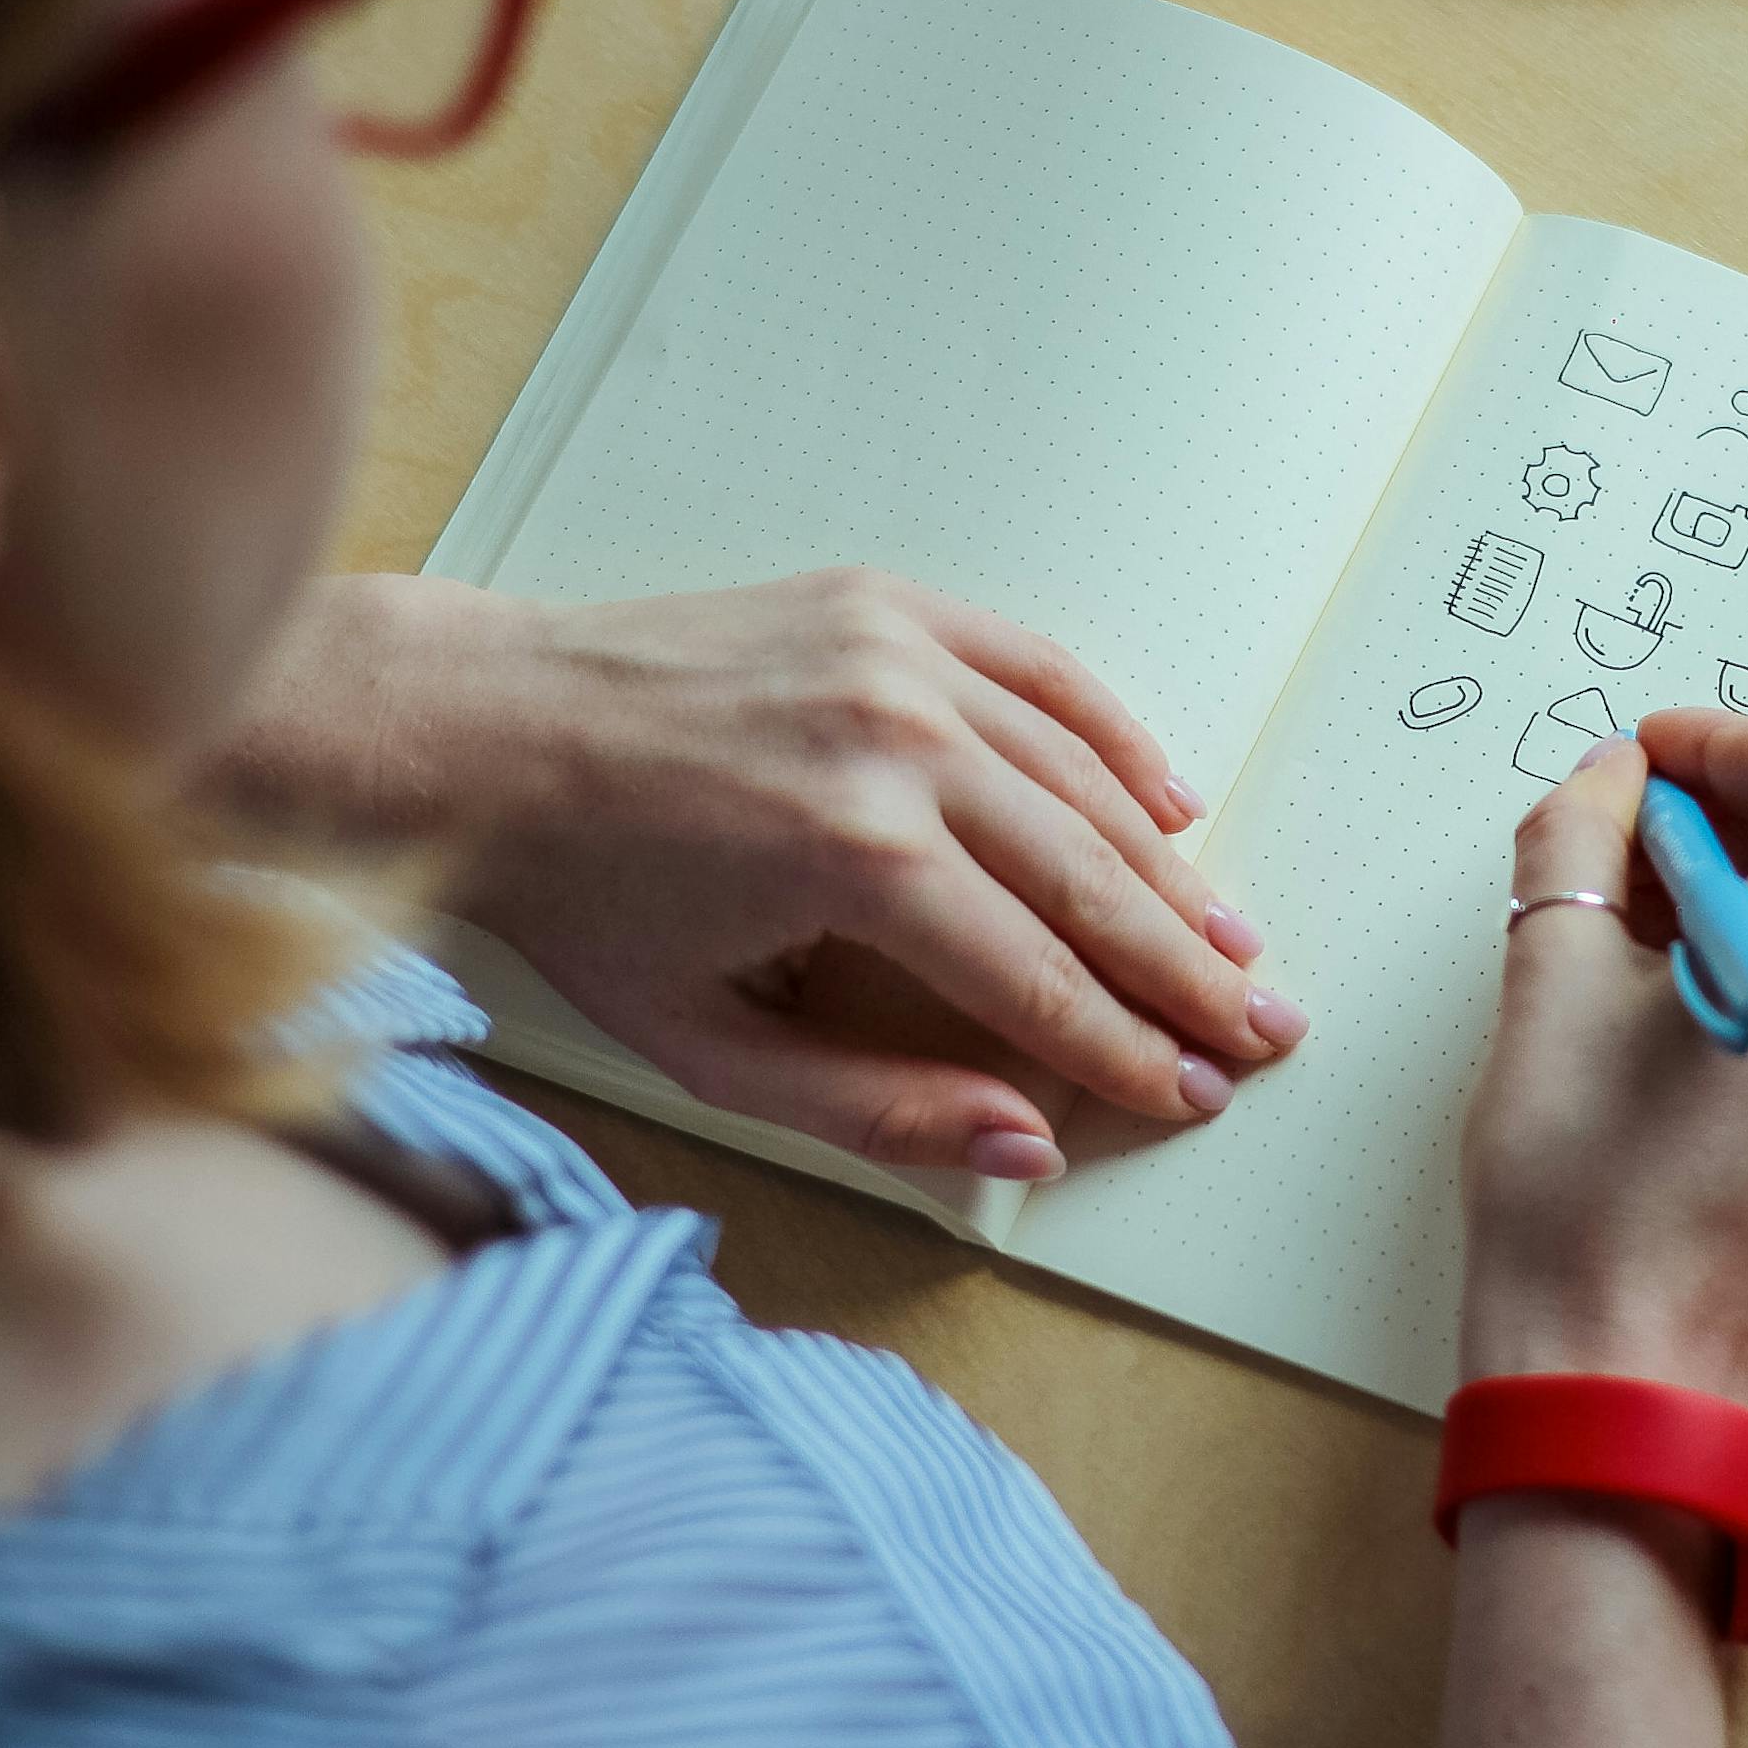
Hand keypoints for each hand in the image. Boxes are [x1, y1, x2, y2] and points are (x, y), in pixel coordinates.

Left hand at [213, 570, 1304, 1179]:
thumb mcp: (710, 1047)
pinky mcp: (887, 606)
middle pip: (1090, 881)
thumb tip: (1028, 1141)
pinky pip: (1042, 675)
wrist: (484, 734)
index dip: (1128, 1050)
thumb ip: (879, 1106)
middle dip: (1187, 970)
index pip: (1038, 979)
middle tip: (1263, 1026)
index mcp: (855, 858)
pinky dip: (1117, 741)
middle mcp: (897, 743)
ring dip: (1171, 871)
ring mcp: (899, 659)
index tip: (1195, 1093)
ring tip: (1231, 941)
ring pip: (1085, 783)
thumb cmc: (583, 900)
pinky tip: (1173, 805)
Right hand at [1457, 711, 1747, 1401]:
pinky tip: (1666, 1002)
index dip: (1708, 742)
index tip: (1630, 763)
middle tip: (1609, 840)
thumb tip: (1609, 780)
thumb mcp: (1551, 976)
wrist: (1619, 1376)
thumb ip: (1577, 839)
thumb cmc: (1581, 1187)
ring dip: (1738, 889)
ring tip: (1621, 927)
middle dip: (1720, 815)